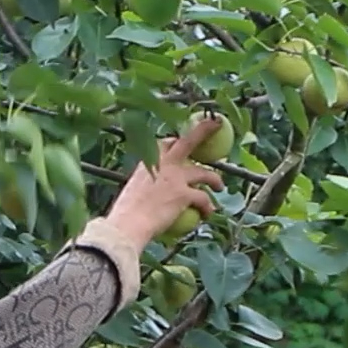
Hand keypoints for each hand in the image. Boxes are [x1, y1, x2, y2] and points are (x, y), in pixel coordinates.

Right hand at [104, 117, 227, 246]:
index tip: (183, 143)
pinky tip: (208, 213)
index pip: (167, 143)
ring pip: (204, 172)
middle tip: (216, 123)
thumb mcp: (135, 189)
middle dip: (204, 129)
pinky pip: (203, 198)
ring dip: (214, 178)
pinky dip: (207, 206)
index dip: (177, 142)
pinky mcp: (184, 194)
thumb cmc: (127, 211)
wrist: (128, 224)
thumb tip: (153, 191)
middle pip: (189, 141)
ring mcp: (176, 177)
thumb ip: (148, 184)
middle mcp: (164, 163)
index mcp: (150, 160)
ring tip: (219, 186)